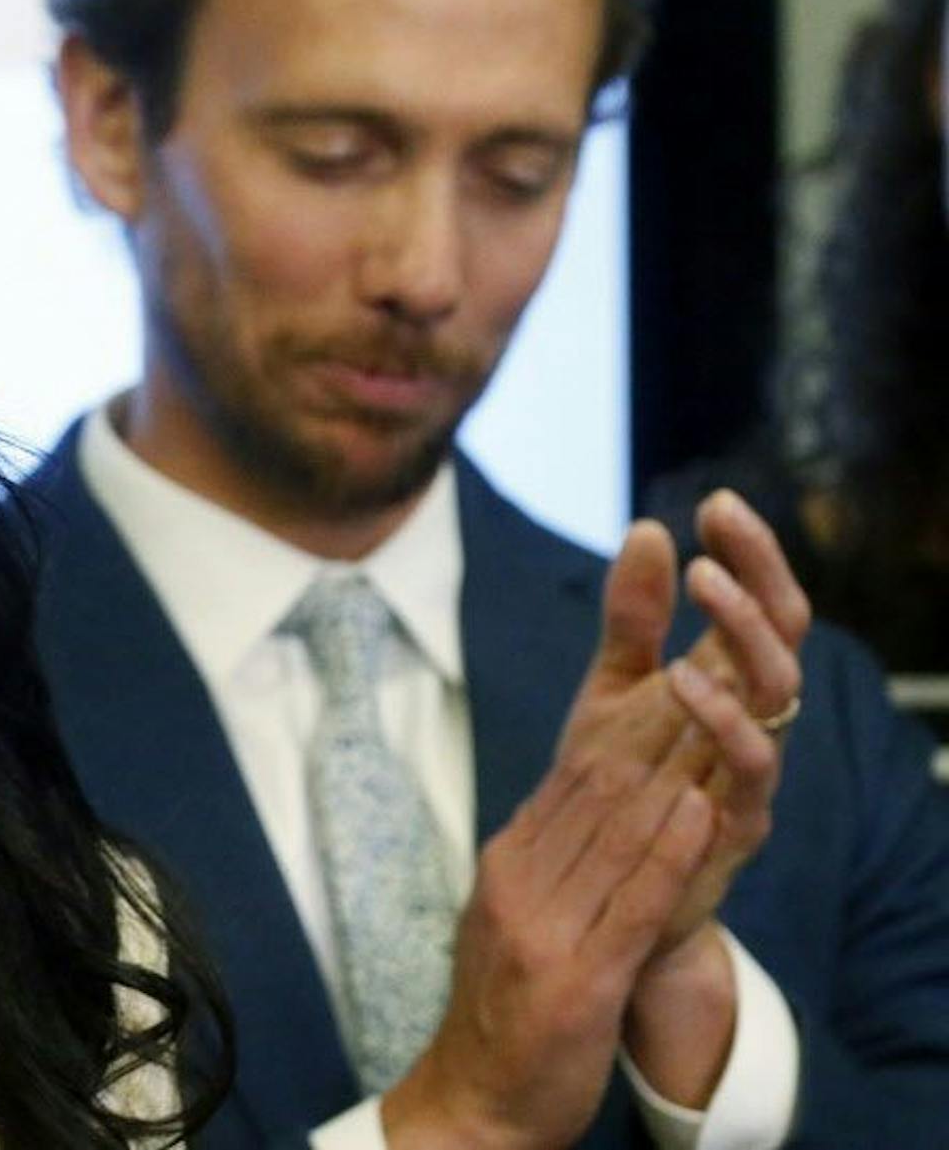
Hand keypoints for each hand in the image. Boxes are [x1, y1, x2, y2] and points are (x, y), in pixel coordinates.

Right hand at [382, 531, 723, 1148]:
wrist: (474, 1101)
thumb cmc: (504, 1016)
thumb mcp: (513, 917)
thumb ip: (544, 859)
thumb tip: (579, 797)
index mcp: (508, 861)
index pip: (573, 775)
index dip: (626, 719)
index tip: (670, 669)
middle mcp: (519, 881)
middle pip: (594, 787)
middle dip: (652, 724)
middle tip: (702, 666)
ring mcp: (544, 927)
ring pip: (614, 831)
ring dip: (670, 769)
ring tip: (714, 716)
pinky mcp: (576, 976)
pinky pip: (628, 901)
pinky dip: (664, 851)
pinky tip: (694, 810)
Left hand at [569, 498, 807, 953]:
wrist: (606, 890)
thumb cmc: (618, 783)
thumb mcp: (613, 688)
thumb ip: (631, 617)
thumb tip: (648, 526)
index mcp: (727, 681)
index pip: (758, 603)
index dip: (750, 552)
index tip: (715, 501)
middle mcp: (753, 720)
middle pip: (784, 638)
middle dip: (759, 579)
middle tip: (716, 535)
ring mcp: (750, 770)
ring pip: (779, 695)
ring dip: (747, 635)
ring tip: (704, 585)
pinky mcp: (736, 822)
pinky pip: (751, 768)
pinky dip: (725, 722)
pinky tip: (684, 681)